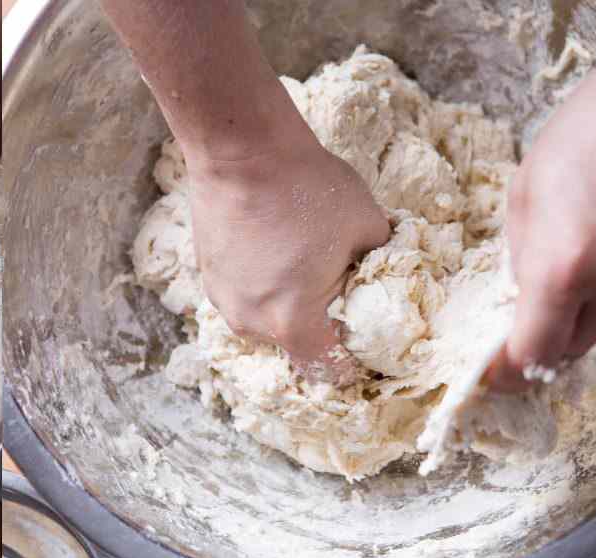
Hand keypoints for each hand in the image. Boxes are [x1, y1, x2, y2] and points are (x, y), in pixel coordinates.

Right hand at [187, 142, 389, 383]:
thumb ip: (381, 263)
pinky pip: (246, 299)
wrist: (242, 150)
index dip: (352, 362)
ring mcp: (225, 303)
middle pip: (296, 347)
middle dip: (319, 327)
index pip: (328, 368)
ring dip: (288, 307)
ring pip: (268, 323)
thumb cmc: (306, 186)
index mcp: (293, 321)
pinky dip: (263, 287)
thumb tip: (385, 274)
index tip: (364, 345)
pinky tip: (274, 250)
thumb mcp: (368, 226)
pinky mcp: (210, 281)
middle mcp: (252, 324)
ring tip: (302, 265)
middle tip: (338, 290)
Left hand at [489, 4, 595, 389]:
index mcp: (562, 269)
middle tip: (533, 307)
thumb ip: (519, 259)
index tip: (494, 372)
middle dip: (544, 337)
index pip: (530, 356)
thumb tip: (517, 301)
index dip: (507, 371)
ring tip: (595, 239)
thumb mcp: (527, 192)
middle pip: (567, 350)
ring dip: (587, 304)